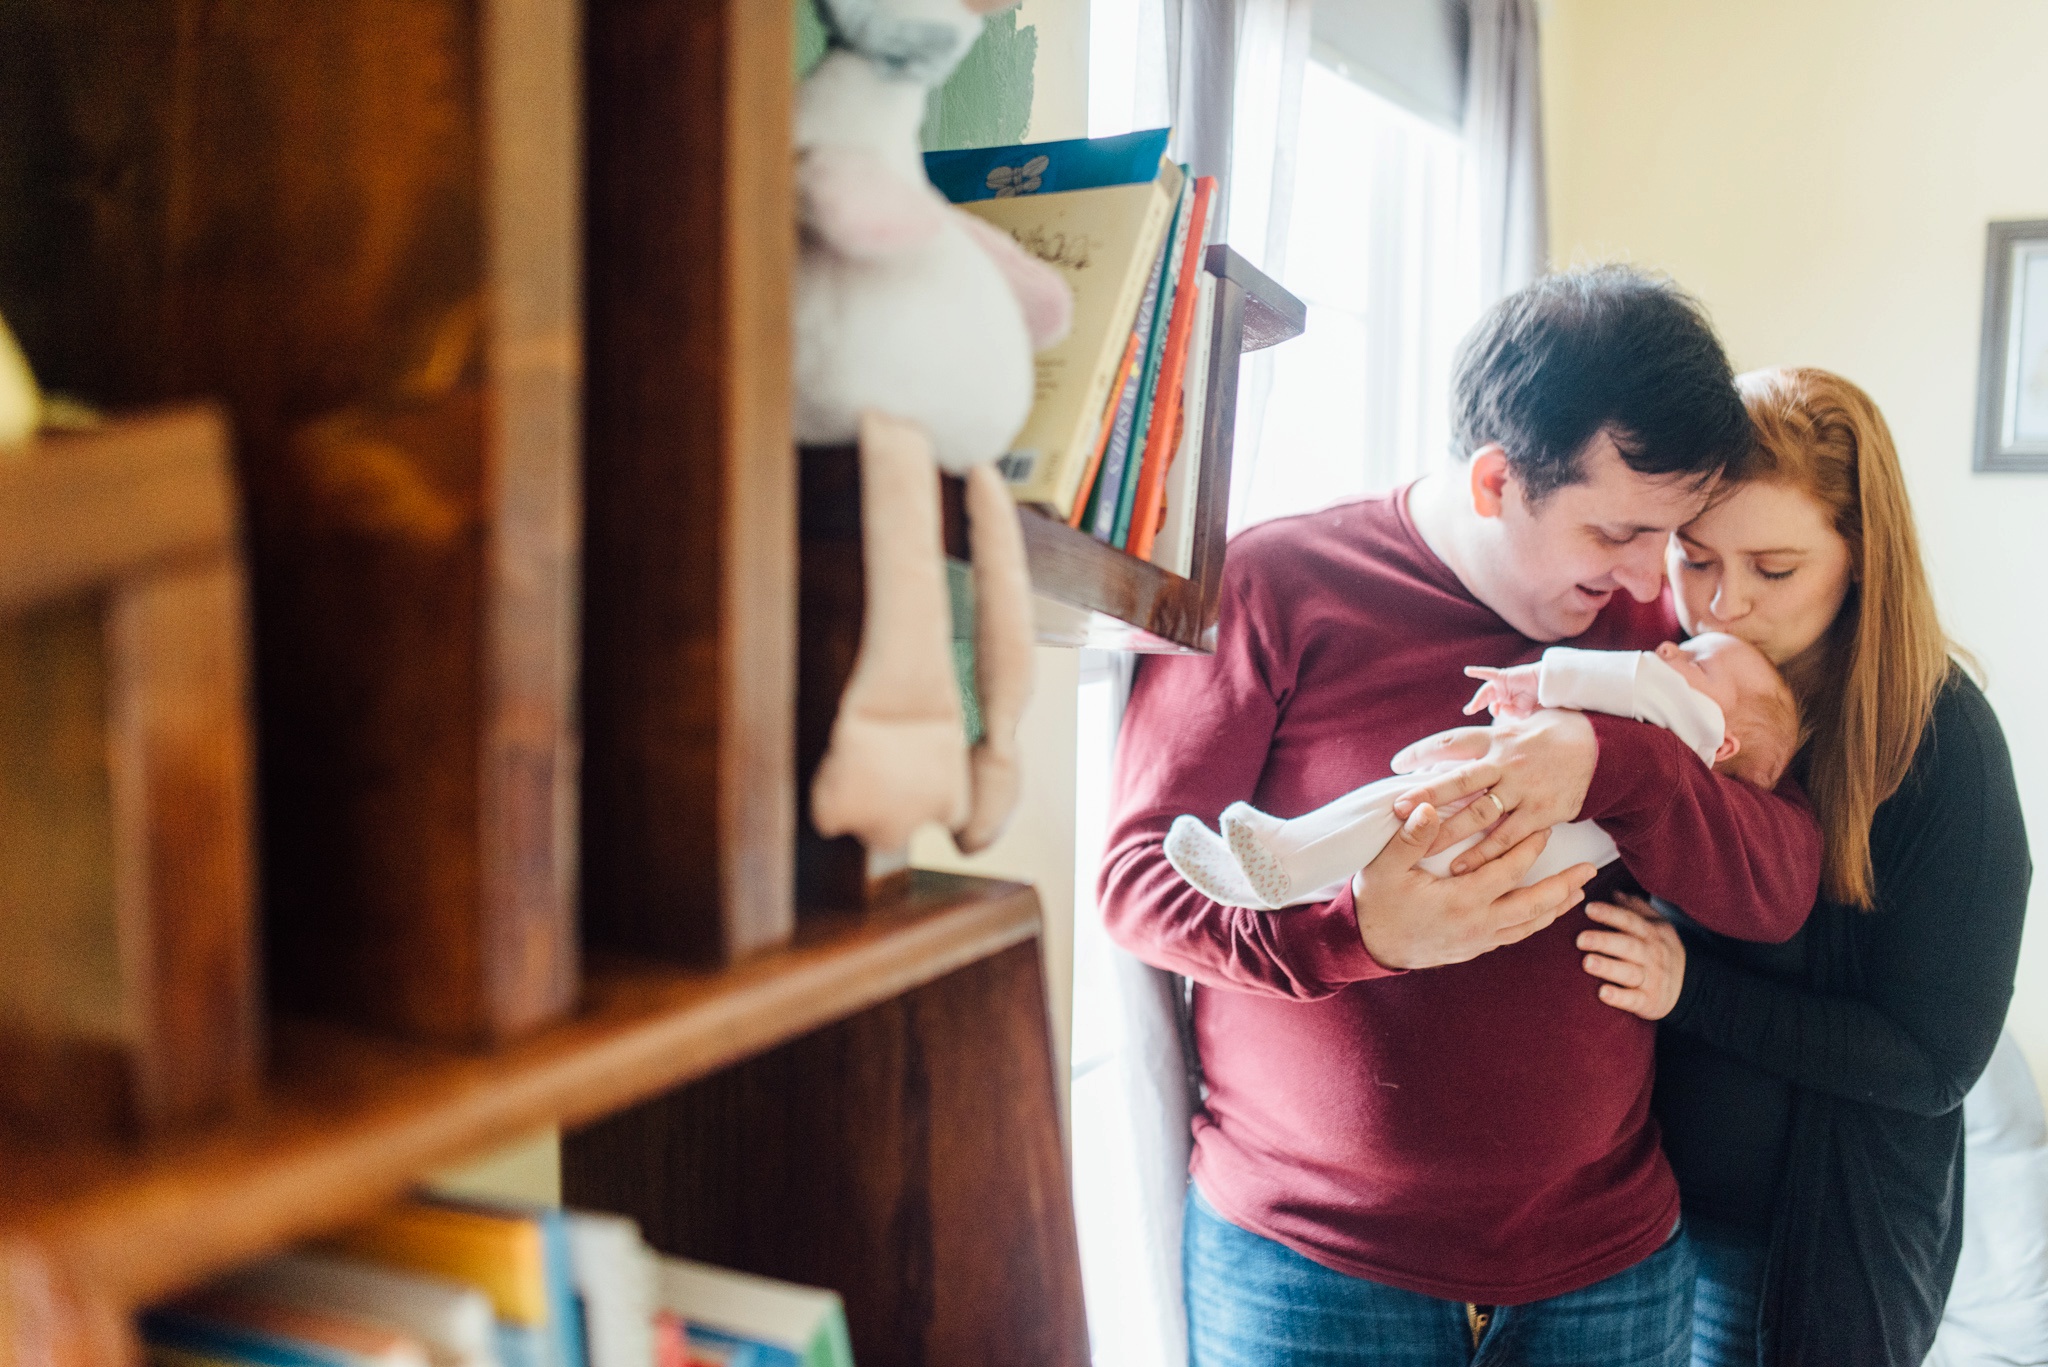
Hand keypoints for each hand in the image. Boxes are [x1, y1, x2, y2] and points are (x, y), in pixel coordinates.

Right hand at [1351, 803, 1597, 969]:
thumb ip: (1411, 837)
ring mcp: (1477, 941)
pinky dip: (1534, 923)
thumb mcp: (1385, 866)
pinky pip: (1514, 936)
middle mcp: (1476, 925)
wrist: (1367, 946)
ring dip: (1555, 908)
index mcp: (1460, 900)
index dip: (1529, 850)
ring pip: (1528, 926)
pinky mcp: (1473, 949)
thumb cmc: (1377, 902)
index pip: (1507, 872)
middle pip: (1533, 905)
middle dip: (1563, 886)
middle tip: (1588, 870)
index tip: (1546, 830)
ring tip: (1577, 893)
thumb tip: (1428, 807)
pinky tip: (1543, 913)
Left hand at [1388, 709, 1598, 871]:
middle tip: (1399, 808)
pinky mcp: (1542, 812)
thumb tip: (1450, 734)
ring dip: (1450, 831)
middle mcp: (1507, 763)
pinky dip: (1484, 853)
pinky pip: (1508, 837)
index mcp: (1496, 739)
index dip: (1423, 751)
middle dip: (1428, 794)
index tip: (1396, 764)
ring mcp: (1524, 789)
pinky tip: (1460, 867)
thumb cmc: (1551, 734)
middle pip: (1461, 779)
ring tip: (1422, 848)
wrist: (1600, 749)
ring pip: (1481, 813)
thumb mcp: (1518, 721)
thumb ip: (1485, 733)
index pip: (1453, 742)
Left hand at [1462, 664, 1541, 717]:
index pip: (1494, 706)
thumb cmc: (1534, 698)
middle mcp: (1501, 692)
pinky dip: (1478, 672)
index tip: (1496, 713)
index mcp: (1505, 700)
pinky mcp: (1503, 676)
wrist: (1543, 685)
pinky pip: (1488, 673)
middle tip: (1468, 711)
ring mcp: (1501, 684)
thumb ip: (1512, 713)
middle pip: (1485, 698)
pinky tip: (1467, 670)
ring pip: (1486, 691)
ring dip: (1478, 699)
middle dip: (1476, 705)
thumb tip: (1502, 708)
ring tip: (1471, 708)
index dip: (1493, 711)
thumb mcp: (1523, 712)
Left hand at [1578, 893, 1684, 1019]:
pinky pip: (1634, 1000)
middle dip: (1604, 941)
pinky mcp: (1649, 1002)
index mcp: (1651, 934)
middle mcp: (1652, 955)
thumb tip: (1615, 892)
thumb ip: (1636, 910)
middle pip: (1628, 945)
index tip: (1588, 908)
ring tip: (1587, 962)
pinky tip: (1602, 993)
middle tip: (1580, 939)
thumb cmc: (1662, 952)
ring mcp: (1652, 979)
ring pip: (1630, 972)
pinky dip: (1619, 998)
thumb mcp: (1657, 927)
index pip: (1630, 921)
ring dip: (1608, 967)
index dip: (1610, 914)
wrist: (1691, 987)